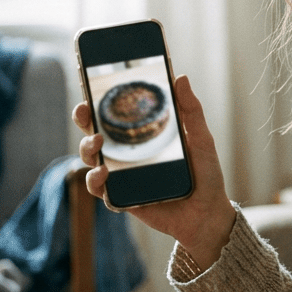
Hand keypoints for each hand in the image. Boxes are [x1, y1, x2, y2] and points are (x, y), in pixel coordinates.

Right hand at [72, 74, 236, 268]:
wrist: (208, 213)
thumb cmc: (205, 174)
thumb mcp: (201, 139)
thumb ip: (191, 110)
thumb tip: (180, 78)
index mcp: (144, 135)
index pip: (116, 114)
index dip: (99, 100)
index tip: (91, 86)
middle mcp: (128, 154)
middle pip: (96, 132)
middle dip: (84, 119)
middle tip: (85, 111)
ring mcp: (123, 176)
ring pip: (91, 158)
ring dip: (87, 148)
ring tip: (98, 143)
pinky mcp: (122, 198)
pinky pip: (100, 190)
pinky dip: (95, 181)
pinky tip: (103, 173)